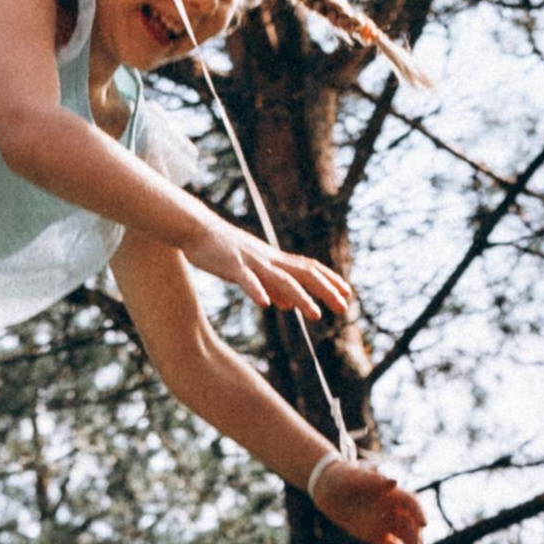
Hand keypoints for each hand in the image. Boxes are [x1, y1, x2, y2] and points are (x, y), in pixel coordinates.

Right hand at [184, 209, 353, 324]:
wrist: (196, 228)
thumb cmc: (224, 251)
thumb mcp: (252, 270)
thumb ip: (271, 286)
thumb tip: (288, 305)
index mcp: (274, 260)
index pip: (308, 268)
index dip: (329, 280)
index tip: (348, 294)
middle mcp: (268, 259)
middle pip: (303, 274)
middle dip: (325, 290)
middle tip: (344, 307)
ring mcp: (251, 261)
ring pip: (280, 279)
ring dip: (300, 297)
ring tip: (316, 314)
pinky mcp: (231, 264)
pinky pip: (246, 280)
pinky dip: (257, 291)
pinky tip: (266, 305)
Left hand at [311, 452, 428, 543]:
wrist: (330, 491)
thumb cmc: (344, 478)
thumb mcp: (356, 478)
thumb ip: (375, 480)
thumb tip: (395, 482)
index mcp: (392, 493)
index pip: (411, 503)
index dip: (419, 512)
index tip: (423, 524)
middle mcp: (394, 509)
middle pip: (411, 525)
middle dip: (416, 539)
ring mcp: (387, 524)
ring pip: (406, 539)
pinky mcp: (378, 536)